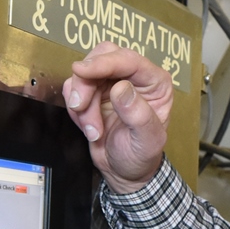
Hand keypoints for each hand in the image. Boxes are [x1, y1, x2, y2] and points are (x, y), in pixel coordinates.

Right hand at [63, 42, 173, 193]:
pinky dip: (76, 109)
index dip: (104, 63)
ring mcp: (112, 83)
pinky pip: (74, 88)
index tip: (81, 71)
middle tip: (79, 106)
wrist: (125, 172)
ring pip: (84, 74)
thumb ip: (138, 115)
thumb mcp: (147, 141)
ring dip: (82, 103)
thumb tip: (121, 88)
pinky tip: (90, 128)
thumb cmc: (142, 156)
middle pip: (103, 56)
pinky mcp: (93, 92)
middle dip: (87, 81)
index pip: (129, 60)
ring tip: (93, 131)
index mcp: (155, 82)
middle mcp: (135, 77)